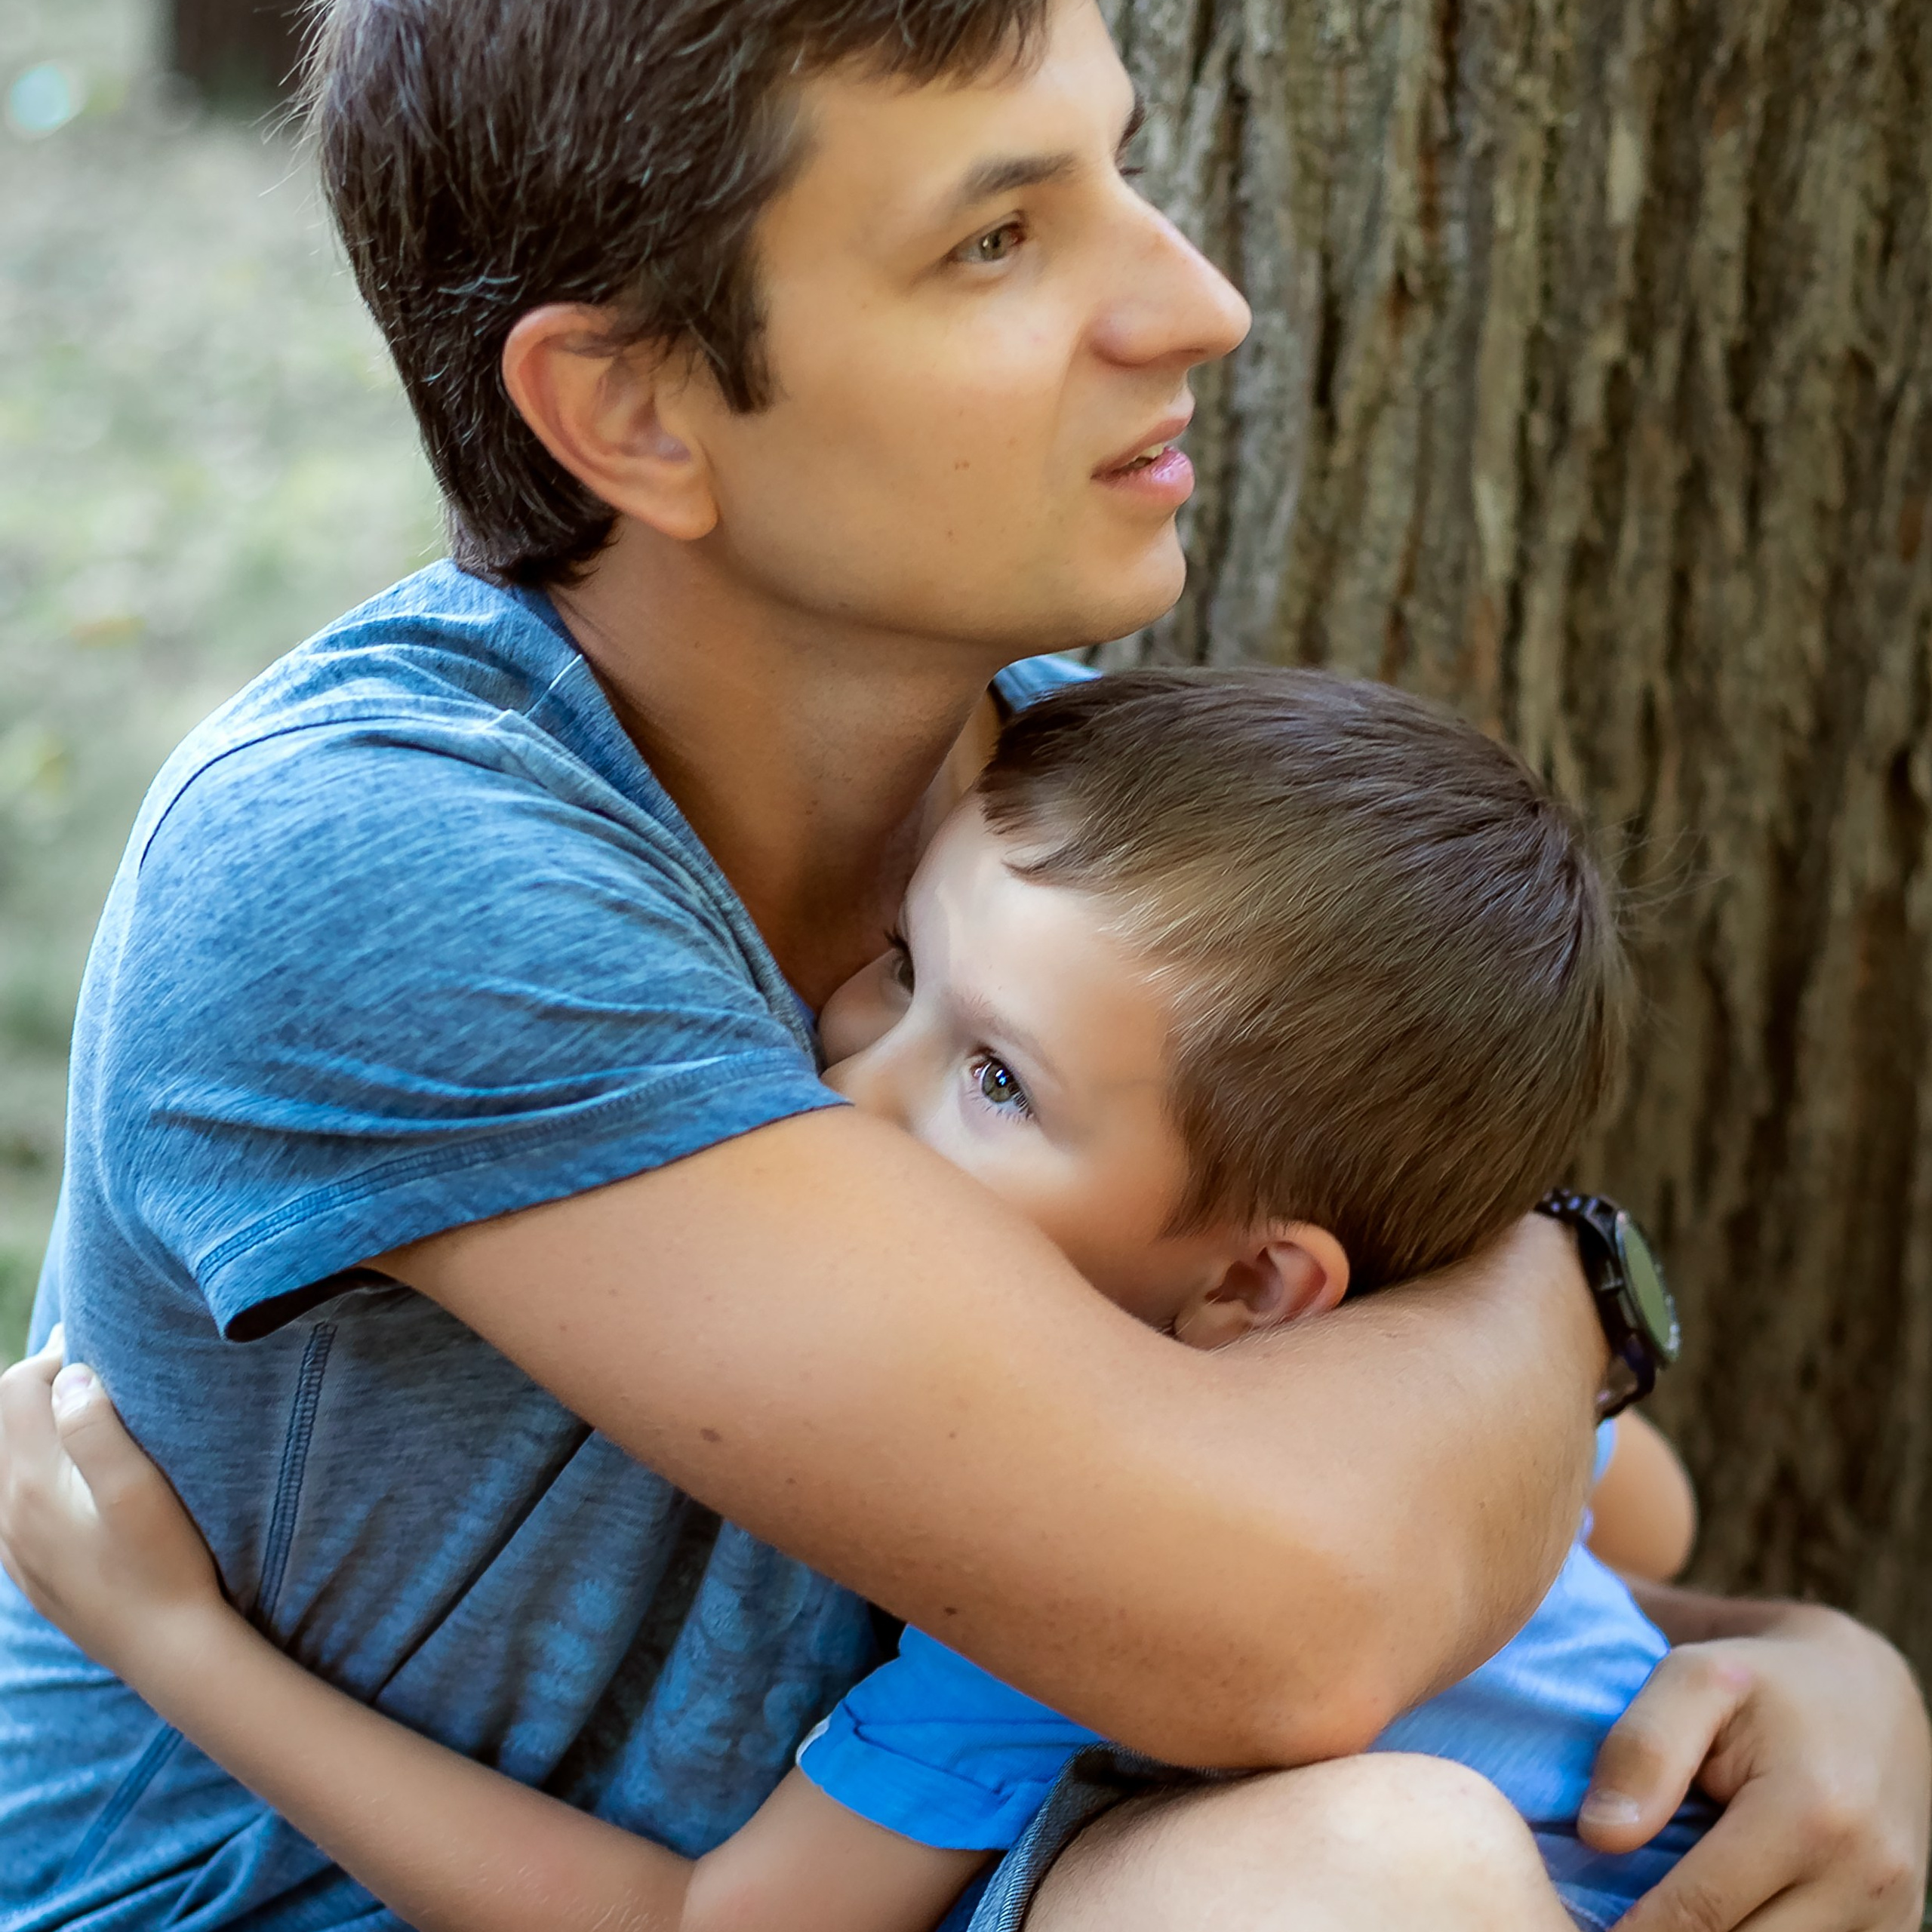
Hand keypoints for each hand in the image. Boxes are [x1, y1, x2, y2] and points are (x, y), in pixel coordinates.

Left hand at [0, 1328, 227, 1682]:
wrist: (168, 1649)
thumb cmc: (166, 1563)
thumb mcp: (139, 1488)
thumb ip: (96, 1427)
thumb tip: (69, 1377)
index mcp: (33, 1485)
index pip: (19, 1390)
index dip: (55, 1357)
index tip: (103, 1348)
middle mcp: (9, 1514)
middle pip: (2, 1422)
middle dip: (39, 1386)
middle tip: (93, 1369)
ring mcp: (14, 1548)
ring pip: (3, 1462)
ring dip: (33, 1427)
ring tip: (83, 1412)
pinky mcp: (30, 1570)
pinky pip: (9, 1502)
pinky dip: (30, 1469)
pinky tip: (69, 1476)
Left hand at [1579, 1602, 1929, 1930]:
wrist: (1868, 1692)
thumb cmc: (1761, 1681)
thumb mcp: (1691, 1678)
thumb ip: (1643, 1748)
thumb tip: (1600, 1836)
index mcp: (1812, 1814)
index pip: (1701, 1911)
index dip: (1633, 1930)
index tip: (1581, 1930)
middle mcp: (1867, 1878)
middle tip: (1612, 1923)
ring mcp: (1892, 1914)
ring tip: (1660, 1915)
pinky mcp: (1897, 1930)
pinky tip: (1717, 1918)